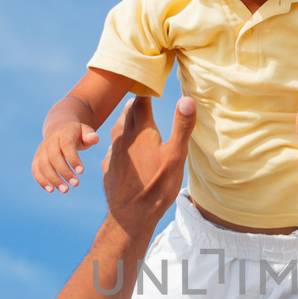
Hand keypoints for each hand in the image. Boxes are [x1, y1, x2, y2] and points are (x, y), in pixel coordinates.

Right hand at [33, 121, 99, 193]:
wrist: (59, 131)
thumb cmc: (77, 135)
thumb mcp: (85, 132)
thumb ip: (90, 136)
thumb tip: (94, 138)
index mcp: (63, 134)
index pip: (66, 146)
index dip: (73, 159)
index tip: (81, 172)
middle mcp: (50, 142)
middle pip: (53, 157)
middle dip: (64, 172)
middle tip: (76, 184)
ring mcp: (41, 150)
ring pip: (43, 165)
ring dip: (53, 179)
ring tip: (65, 190)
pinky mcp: (37, 158)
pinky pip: (35, 170)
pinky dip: (41, 180)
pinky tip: (51, 190)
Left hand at [102, 96, 196, 233]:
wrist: (130, 215)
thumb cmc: (157, 185)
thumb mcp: (176, 156)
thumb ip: (182, 127)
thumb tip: (188, 98)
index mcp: (141, 131)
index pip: (141, 101)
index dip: (146, 91)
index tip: (150, 83)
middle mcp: (124, 137)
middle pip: (128, 113)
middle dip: (136, 104)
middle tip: (142, 98)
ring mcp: (114, 152)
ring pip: (118, 129)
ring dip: (126, 121)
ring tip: (133, 118)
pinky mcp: (109, 168)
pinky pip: (114, 149)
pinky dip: (121, 144)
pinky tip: (125, 150)